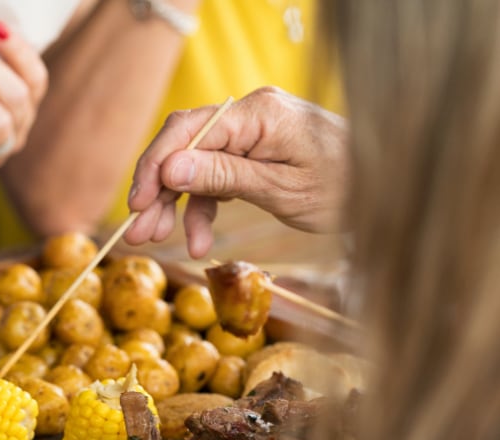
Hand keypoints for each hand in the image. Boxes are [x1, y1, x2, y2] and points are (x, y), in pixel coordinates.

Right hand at [126, 87, 348, 257]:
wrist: (386, 188)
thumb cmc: (344, 187)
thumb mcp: (280, 189)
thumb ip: (224, 176)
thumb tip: (170, 169)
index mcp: (258, 114)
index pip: (189, 131)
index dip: (156, 167)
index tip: (137, 205)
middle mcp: (249, 115)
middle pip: (184, 145)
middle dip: (157, 189)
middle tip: (137, 230)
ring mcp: (250, 132)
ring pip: (194, 165)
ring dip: (174, 204)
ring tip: (157, 239)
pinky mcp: (253, 151)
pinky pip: (215, 176)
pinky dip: (203, 208)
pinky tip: (198, 240)